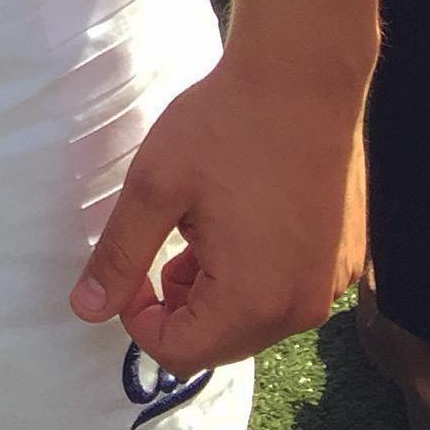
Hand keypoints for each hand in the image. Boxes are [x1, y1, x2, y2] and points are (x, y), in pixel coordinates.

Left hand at [69, 51, 368, 375]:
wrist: (304, 78)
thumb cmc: (225, 127)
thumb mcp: (154, 188)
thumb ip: (119, 257)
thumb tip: (86, 311)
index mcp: (253, 300)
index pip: (179, 351)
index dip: (139, 315)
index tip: (132, 265)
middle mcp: (301, 308)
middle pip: (219, 343)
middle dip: (179, 305)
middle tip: (166, 240)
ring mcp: (329, 285)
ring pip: (253, 319)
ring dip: (215, 289)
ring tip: (201, 225)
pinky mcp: (344, 261)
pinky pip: (286, 292)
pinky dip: (255, 274)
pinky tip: (242, 217)